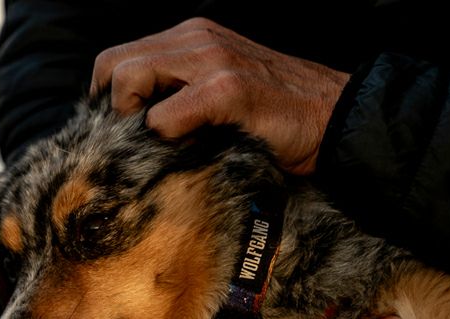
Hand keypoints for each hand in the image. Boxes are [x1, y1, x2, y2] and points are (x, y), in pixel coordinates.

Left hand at [90, 17, 349, 174]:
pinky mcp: (227, 90)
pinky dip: (165, 137)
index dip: (112, 99)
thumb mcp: (223, 91)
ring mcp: (212, 60)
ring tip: (159, 148)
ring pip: (129, 79)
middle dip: (112, 109)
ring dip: (133, 122)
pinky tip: (190, 151)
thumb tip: (133, 127)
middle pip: (112, 64)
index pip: (119, 58)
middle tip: (134, 145)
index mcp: (193, 37)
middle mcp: (197, 38)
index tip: (125, 133)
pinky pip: (164, 116)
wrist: (337, 119)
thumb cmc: (280, 117)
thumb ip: (183, 94)